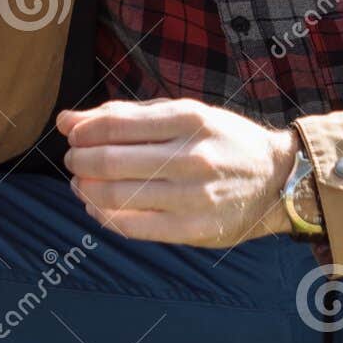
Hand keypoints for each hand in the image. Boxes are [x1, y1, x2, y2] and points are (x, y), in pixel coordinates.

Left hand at [58, 98, 298, 246]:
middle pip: (110, 161)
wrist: (276, 178)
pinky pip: (132, 227)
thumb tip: (66, 120)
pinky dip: (104, 216)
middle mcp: (191, 156)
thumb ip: (126, 115)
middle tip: (74, 159)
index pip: (115, 124)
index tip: (73, 135)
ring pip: (116, 196)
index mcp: (189, 118)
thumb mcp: (183, 113)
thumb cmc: (221, 140)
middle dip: (79, 160)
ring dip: (86, 189)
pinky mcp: (193, 229)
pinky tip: (97, 207)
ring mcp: (193, 196)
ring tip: (82, 183)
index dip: (83, 131)